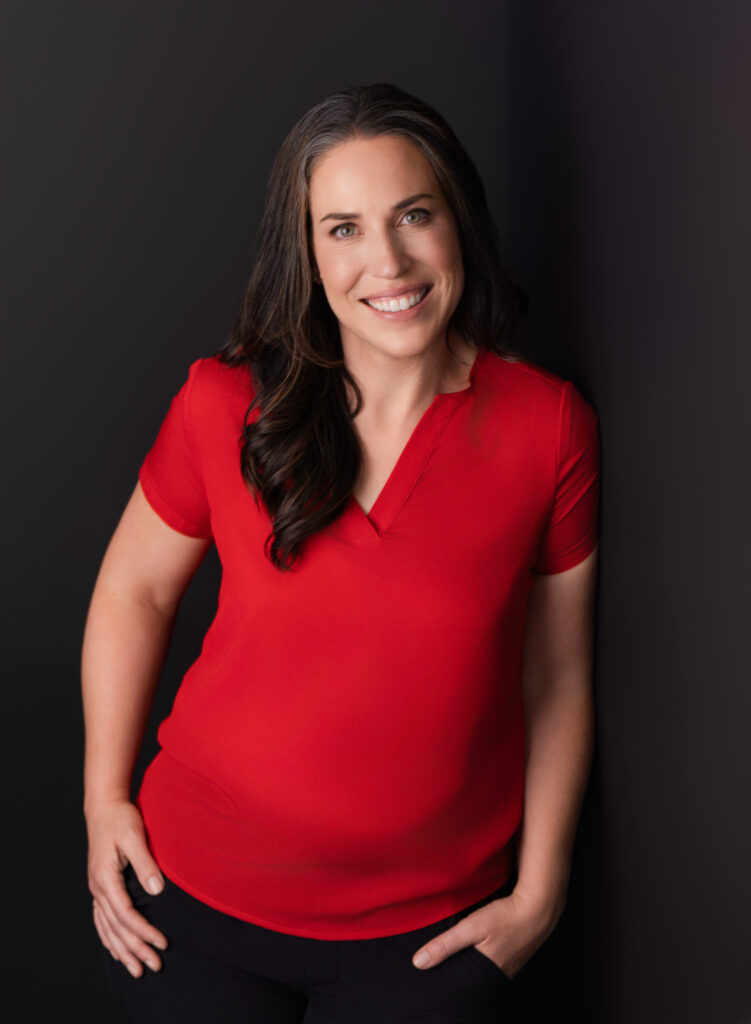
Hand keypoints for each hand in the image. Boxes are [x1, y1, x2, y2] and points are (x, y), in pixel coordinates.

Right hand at [86, 797, 168, 977]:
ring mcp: (97, 888)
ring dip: (122, 950)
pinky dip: (110, 938)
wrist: (104, 807)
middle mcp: (98, 887)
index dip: (143, 930)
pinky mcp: (100, 886)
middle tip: (154, 966)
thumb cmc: (121, 818)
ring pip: (107, 928)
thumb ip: (145, 863)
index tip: (161, 942)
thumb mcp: (134, 835)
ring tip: (137, 970)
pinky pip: (102, 921)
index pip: (125, 914)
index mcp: (105, 877)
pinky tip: (118, 950)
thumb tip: (157, 890)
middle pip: (115, 928)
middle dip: (135, 949)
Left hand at [411, 887, 558, 979]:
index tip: (430, 978)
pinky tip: (475, 951)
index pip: (459, 987)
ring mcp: (508, 967)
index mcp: (486, 975)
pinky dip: (481, 959)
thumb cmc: (505, 917)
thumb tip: (418, 963)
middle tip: (438, 969)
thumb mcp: (472, 927)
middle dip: (456, 976)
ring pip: (481, 972)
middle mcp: (497, 976)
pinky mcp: (512, 957)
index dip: (445, 982)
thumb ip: (445, 944)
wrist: (539, 907)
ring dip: (469, 967)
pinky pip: (491, 964)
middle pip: (470, 981)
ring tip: (453, 961)